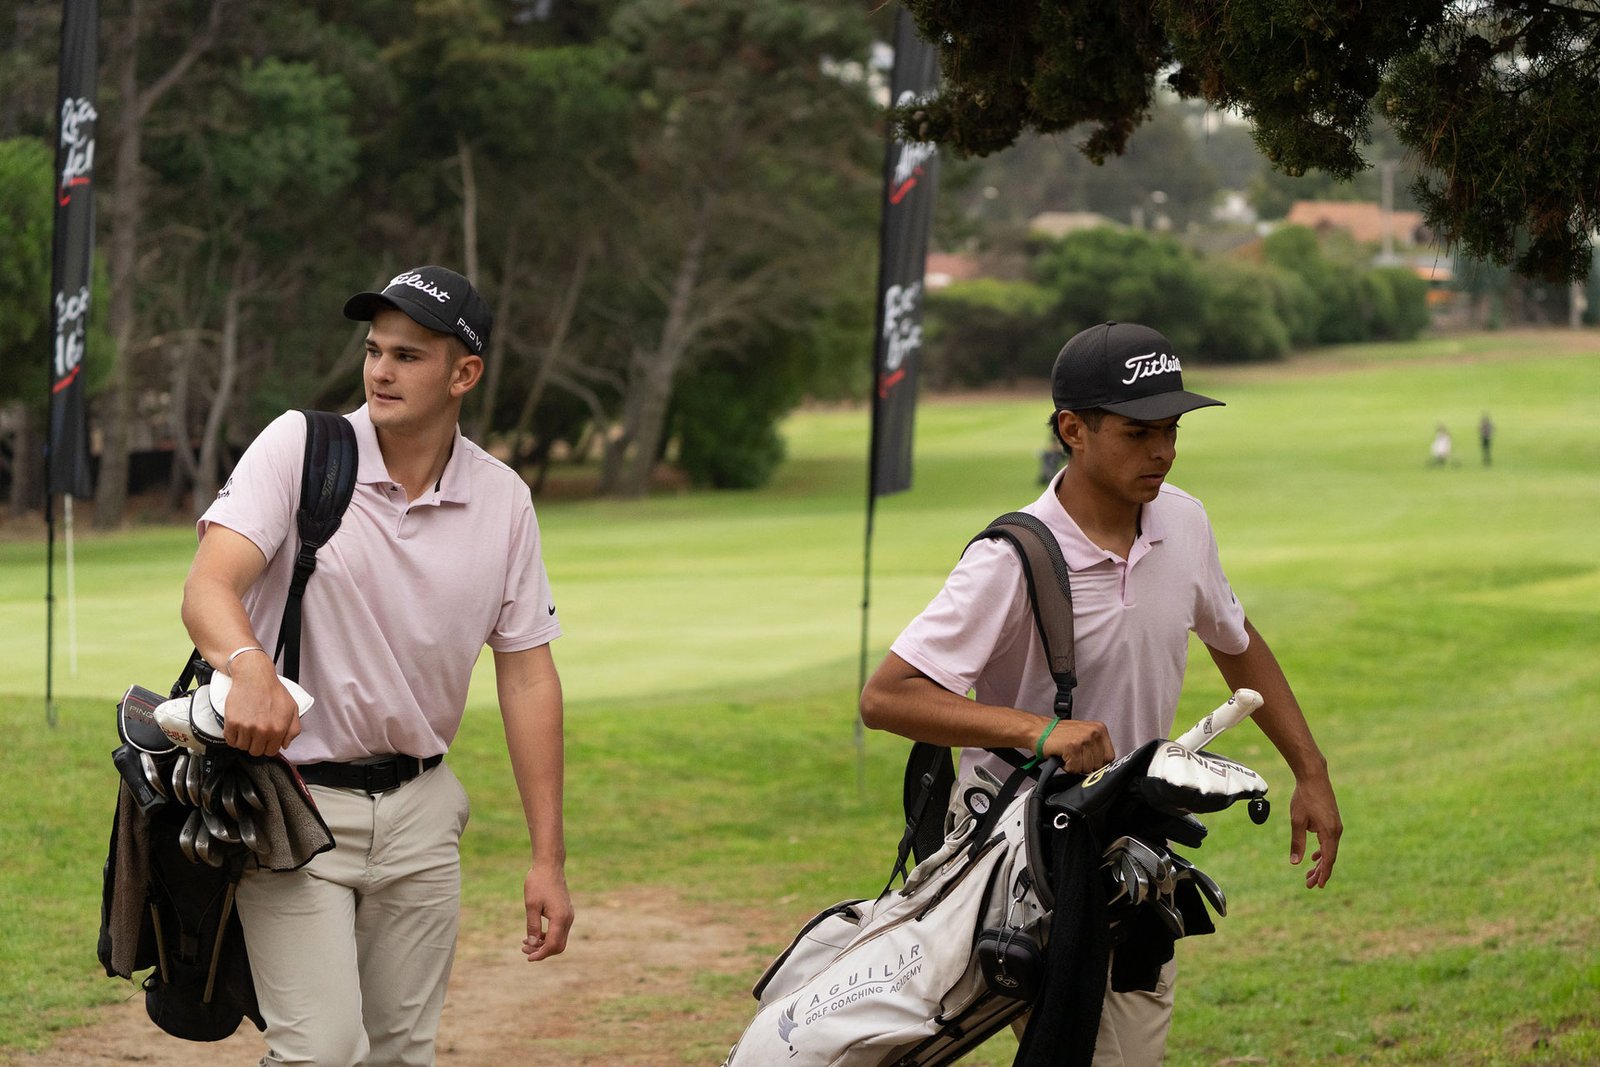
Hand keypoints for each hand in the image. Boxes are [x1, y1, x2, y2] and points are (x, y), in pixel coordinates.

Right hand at [220, 654, 301, 756]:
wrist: (254, 676)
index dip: (268, 746)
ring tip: (246, 729)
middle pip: (255, 751)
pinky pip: (229, 740)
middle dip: (255, 744)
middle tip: (255, 733)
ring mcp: (246, 727)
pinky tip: (237, 729)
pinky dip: (232, 737)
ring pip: (242, 747)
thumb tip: (285, 744)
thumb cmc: (272, 690)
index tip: (265, 741)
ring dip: (243, 740)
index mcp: (278, 729)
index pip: (271, 751)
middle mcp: (263, 730)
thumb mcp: (292, 708)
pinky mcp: (232, 723)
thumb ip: (293, 729)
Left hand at [521, 865, 573, 961]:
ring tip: (526, 944)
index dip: (540, 954)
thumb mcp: (531, 905)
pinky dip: (548, 937)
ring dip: (544, 945)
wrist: (549, 866)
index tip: (528, 957)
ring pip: (559, 939)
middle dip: (542, 951)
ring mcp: (568, 916)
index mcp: (560, 918)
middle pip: (558, 946)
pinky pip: (559, 931)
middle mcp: (568, 919)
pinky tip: (535, 935)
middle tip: (525, 950)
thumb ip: (532, 926)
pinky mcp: (565, 913)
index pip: (552, 945)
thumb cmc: (538, 883)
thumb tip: (532, 945)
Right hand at [1041, 718, 1114, 773]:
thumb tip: (1104, 766)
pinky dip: (1066, 767)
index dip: (1096, 762)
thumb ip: (1096, 748)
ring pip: (1086, 768)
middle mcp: (1094, 732)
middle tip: (1073, 754)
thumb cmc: (1059, 735)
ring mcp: (1083, 739)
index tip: (1085, 758)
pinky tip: (1062, 756)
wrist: (1038, 731)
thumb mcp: (1084, 736)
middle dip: (1084, 764)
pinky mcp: (1072, 747)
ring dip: (1074, 766)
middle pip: (1098, 765)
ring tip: (1067, 754)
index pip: (1109, 758)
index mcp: (1100, 729)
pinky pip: (1074, 769)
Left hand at [1289, 773, 1341, 887]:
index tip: (1316, 885)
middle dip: (1319, 871)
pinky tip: (1314, 856)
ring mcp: (1336, 826)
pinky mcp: (1333, 821)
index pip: (1328, 859)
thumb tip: (1295, 863)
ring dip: (1320, 862)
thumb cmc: (1304, 798)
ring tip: (1309, 873)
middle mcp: (1336, 831)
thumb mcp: (1297, 821)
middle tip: (1309, 884)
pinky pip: (1329, 841)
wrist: (1314, 777)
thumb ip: (1297, 843)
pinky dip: (1322, 850)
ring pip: (1329, 849)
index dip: (1323, 874)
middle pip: (1329, 857)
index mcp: (1330, 833)